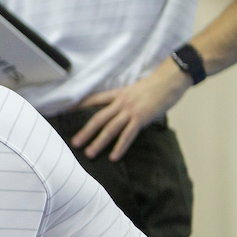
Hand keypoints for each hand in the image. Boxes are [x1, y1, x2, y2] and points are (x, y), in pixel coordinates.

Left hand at [71, 60, 190, 160]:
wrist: (170, 80)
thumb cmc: (155, 86)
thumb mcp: (134, 91)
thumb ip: (125, 102)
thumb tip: (120, 113)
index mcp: (117, 94)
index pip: (93, 99)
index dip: (79, 105)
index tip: (65, 112)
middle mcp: (120, 102)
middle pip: (97, 118)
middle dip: (85, 131)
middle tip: (74, 143)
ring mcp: (130, 110)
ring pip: (110, 128)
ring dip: (98, 142)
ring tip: (89, 153)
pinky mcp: (141, 118)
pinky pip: (127, 135)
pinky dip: (120, 147)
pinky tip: (114, 156)